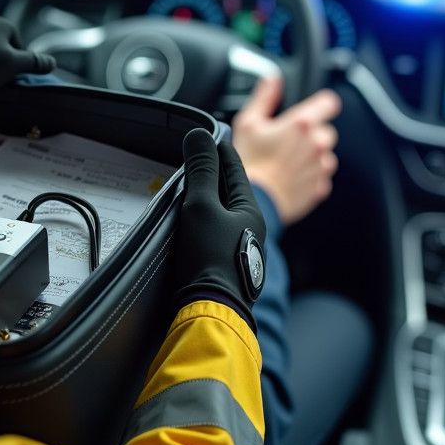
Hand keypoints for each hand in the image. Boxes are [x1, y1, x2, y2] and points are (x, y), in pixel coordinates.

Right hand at [176, 128, 267, 329]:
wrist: (210, 309)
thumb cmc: (211, 259)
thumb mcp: (201, 206)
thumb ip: (201, 171)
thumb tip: (200, 136)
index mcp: (251, 209)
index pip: (235, 168)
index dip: (220, 150)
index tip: (211, 136)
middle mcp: (249, 227)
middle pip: (231, 189)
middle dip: (216, 172)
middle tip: (201, 156)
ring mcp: (239, 246)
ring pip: (224, 211)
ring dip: (210, 196)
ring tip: (195, 185)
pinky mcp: (224, 262)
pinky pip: (216, 230)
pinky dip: (205, 218)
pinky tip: (194, 222)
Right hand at [231, 75, 339, 226]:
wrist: (254, 201)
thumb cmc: (249, 163)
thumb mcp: (249, 122)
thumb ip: (265, 97)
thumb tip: (272, 79)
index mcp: (301, 124)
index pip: (328, 103)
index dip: (321, 104)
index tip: (314, 110)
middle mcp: (317, 144)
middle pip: (326, 131)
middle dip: (311, 134)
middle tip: (288, 143)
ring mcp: (321, 167)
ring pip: (325, 155)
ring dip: (312, 156)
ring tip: (287, 163)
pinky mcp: (320, 187)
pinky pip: (321, 176)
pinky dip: (310, 176)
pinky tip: (290, 178)